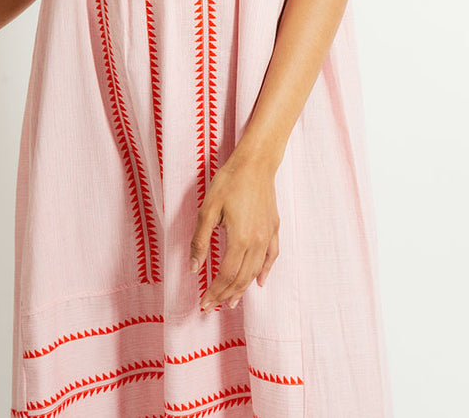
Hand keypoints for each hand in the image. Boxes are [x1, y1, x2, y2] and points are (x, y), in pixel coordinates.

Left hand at [189, 151, 280, 312]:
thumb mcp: (208, 209)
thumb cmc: (230, 181)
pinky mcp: (274, 227)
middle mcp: (257, 242)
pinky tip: (260, 281)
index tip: (203, 302)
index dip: (214, 292)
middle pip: (241, 278)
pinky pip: (271, 256)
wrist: (256, 162)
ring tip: (232, 301)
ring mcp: (268, 235)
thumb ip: (201, 240)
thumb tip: (194, 268)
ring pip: (256, 271)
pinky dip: (265, 271)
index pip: (226, 275)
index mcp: (239, 239)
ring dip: (243, 289)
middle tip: (212, 306)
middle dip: (226, 295)